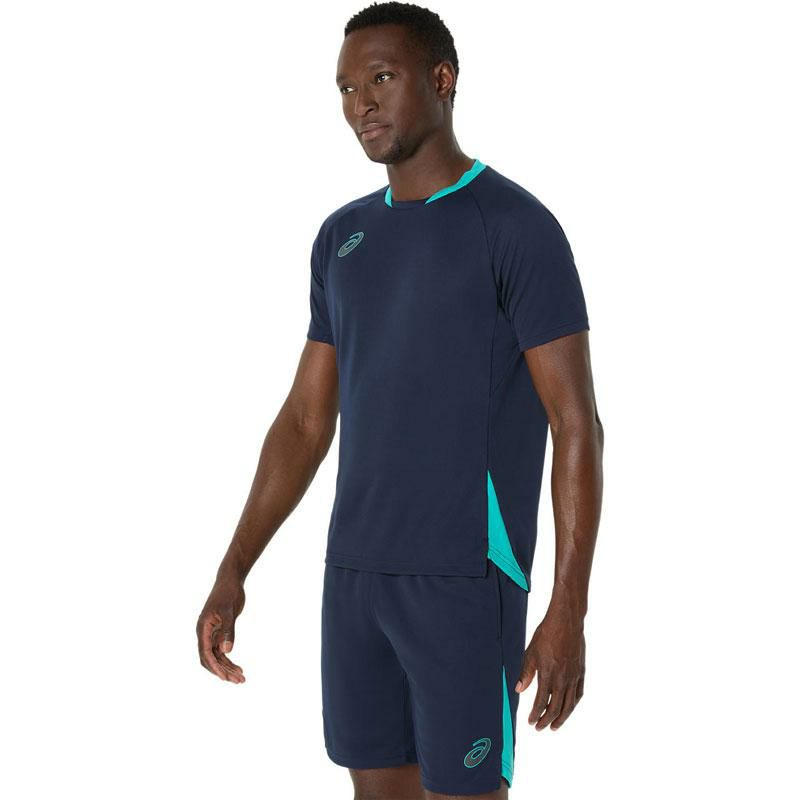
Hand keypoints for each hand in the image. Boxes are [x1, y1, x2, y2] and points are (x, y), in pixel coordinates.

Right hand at [196, 572, 246, 682]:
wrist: (230, 581)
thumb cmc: (228, 593)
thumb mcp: (229, 611)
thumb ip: (228, 630)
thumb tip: (227, 651)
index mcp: (203, 628)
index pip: (206, 653)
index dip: (215, 667)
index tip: (226, 677)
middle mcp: (205, 633)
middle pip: (210, 659)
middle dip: (223, 671)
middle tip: (239, 680)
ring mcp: (211, 634)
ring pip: (217, 657)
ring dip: (227, 668)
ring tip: (241, 678)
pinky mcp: (219, 633)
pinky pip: (222, 651)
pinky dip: (229, 660)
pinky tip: (239, 668)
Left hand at [515, 608, 584, 729]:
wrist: (566, 622)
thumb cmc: (546, 635)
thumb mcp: (531, 652)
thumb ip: (526, 673)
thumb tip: (518, 690)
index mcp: (548, 675)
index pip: (541, 702)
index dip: (535, 714)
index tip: (530, 722)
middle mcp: (563, 679)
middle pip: (556, 708)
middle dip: (546, 720)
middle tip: (540, 727)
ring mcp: (574, 677)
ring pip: (569, 705)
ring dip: (561, 718)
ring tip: (554, 726)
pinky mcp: (581, 672)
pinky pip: (579, 694)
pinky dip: (573, 705)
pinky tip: (568, 708)